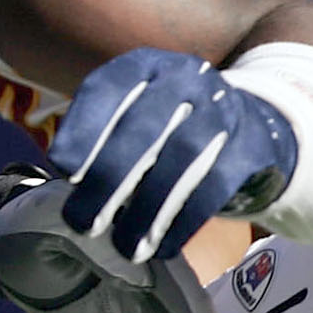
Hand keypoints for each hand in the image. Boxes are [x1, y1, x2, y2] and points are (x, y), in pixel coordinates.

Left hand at [50, 48, 298, 263]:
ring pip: (181, 157)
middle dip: (107, 178)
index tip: (62, 169)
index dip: (83, 129)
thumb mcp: (132, 111)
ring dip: (146, 207)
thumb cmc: (167, 125)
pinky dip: (184, 220)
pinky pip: (215, 184)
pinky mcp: (250, 145)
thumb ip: (99, 135)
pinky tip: (162, 246)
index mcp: (144, 66)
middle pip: (142, 127)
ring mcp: (222, 109)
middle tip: (81, 220)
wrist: (246, 124)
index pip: (107, 88)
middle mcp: (185, 77)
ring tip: (123, 244)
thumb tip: (69, 181)